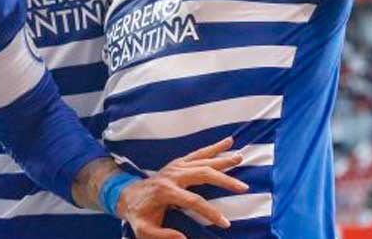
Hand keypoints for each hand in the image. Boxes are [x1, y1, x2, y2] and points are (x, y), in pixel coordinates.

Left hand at [117, 137, 246, 238]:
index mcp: (165, 191)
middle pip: (202, 173)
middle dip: (224, 180)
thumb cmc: (138, 214)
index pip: (193, 201)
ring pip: (202, 160)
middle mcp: (171, 175)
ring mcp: (175, 166)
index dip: (210, 212)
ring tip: (240, 157)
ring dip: (222, 159)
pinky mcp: (178, 163)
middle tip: (244, 188)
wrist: (127, 196)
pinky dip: (214, 148)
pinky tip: (228, 142)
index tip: (226, 223)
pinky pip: (198, 153)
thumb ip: (162, 235)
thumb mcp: (144, 229)